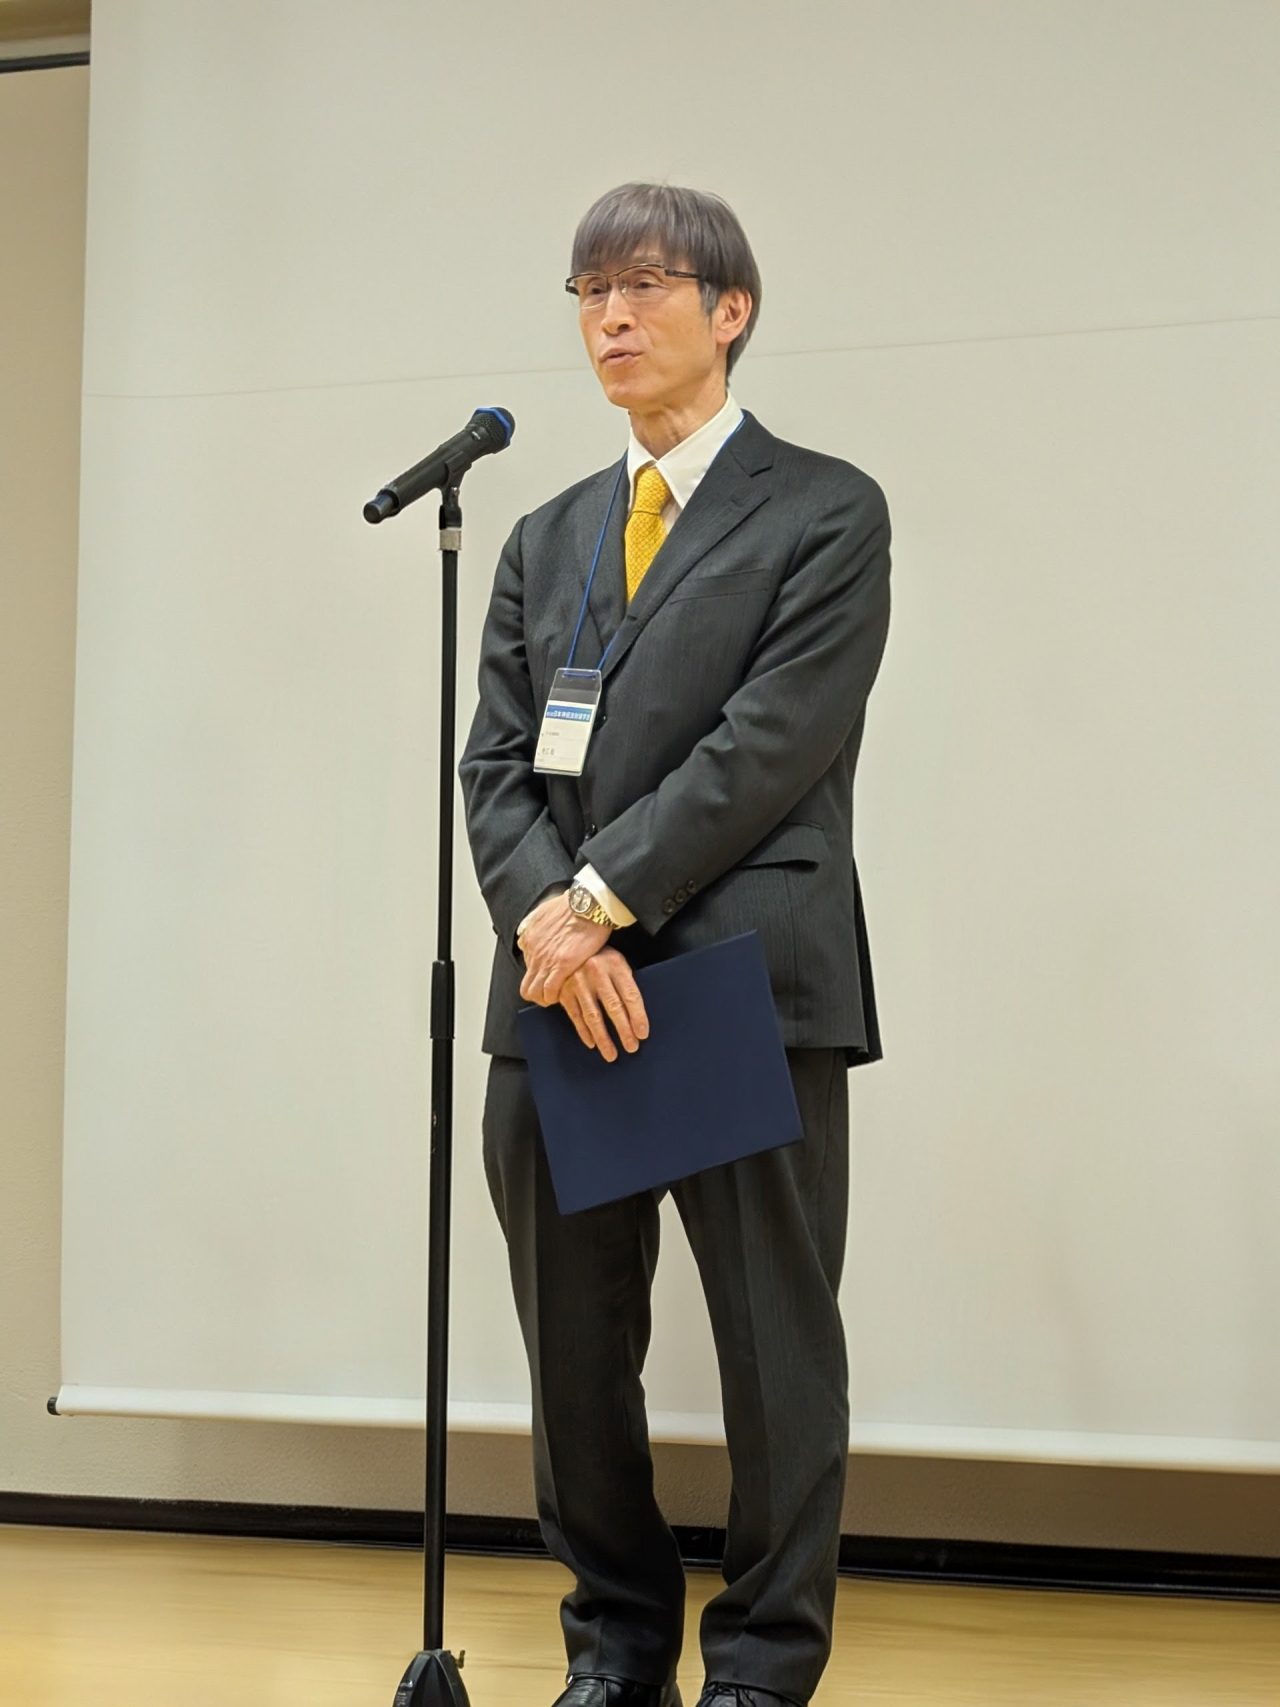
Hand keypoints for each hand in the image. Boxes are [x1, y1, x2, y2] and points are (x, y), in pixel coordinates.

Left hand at [518, 892, 610, 1006]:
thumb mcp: (545, 910)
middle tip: (551, 994)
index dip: (539, 974)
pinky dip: (554, 998)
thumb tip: (532, 928)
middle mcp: (534, 952)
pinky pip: (549, 992)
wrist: (588, 904)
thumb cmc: (573, 905)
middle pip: (526, 985)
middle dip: (538, 994)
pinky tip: (564, 995)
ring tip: (557, 997)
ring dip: (545, 999)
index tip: (550, 975)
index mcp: (530, 938)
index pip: (526, 965)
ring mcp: (545, 961)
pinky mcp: (561, 966)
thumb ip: (536, 922)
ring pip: (534, 993)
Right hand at [558, 947, 649, 1062]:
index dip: (638, 1016)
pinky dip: (584, 1032)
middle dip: (624, 1030)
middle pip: (614, 1007)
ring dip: (603, 1038)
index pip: (630, 995)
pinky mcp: (563, 991)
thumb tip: (636, 1015)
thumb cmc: (599, 957)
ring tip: (611, 1054)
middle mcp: (596, 973)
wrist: (567, 943)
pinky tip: (592, 1044)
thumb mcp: (616, 961)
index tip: (643, 1033)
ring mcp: (578, 983)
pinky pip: (575, 1016)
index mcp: (615, 964)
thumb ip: (624, 983)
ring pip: (593, 1016)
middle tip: (632, 1047)